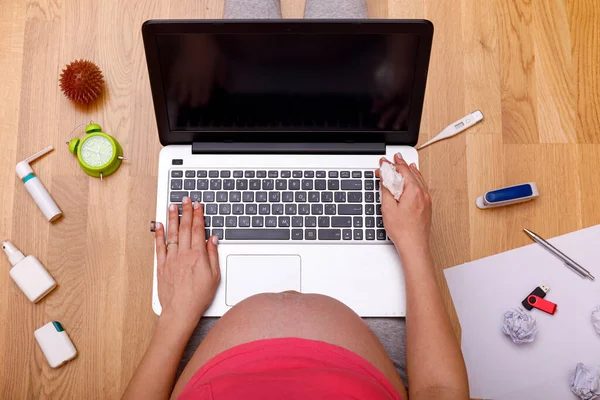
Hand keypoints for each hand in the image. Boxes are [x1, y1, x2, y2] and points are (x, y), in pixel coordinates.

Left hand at [154, 197, 220, 331]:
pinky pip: (159, 246)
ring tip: (172, 206)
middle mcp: (184, 253)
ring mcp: (171, 258)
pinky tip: (158, 225)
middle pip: (185, 227)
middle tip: (186, 200)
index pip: (198, 229)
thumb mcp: (214, 276)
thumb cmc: (198, 296)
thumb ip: (213, 255)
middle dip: (186, 211)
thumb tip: (213, 239)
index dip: (198, 215)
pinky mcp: (162, 265)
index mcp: (198, 255)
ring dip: (172, 218)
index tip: (198, 205)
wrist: (180, 310)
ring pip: (172, 233)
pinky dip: (158, 234)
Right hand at [376, 153, 431, 261]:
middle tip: (392, 159)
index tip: (383, 162)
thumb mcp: (388, 208)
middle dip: (400, 165)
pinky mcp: (427, 206)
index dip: (391, 165)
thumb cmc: (403, 231)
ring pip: (418, 179)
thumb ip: (386, 189)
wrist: (414, 246)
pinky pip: (422, 186)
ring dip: (409, 170)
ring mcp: (426, 200)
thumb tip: (384, 177)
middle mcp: (422, 193)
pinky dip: (416, 179)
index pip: (402, 171)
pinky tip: (414, 178)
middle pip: (411, 173)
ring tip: (403, 163)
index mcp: (413, 191)